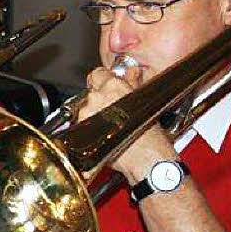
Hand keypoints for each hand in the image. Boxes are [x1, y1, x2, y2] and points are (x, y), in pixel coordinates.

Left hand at [77, 63, 176, 181]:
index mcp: (112, 87)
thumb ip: (132, 83)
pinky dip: (88, 130)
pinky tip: (103, 136)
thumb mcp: (145, 103)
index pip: (97, 74)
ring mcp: (86, 115)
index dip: (103, 81)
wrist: (146, 158)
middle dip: (99, 100)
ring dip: (93, 116)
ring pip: (84, 109)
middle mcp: (96, 98)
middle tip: (112, 112)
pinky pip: (81, 126)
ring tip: (110, 127)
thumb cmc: (150, 135)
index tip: (107, 87)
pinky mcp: (80, 132)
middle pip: (90, 92)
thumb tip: (131, 72)